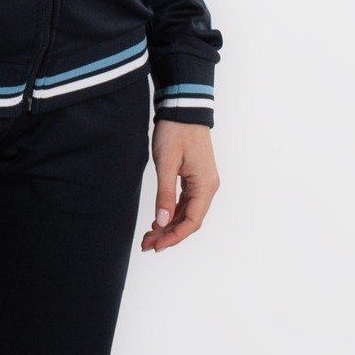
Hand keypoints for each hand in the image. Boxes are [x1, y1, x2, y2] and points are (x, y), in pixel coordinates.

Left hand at [141, 119, 217, 251]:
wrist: (183, 108)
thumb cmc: (176, 132)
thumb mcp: (166, 163)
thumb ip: (164, 194)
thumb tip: (161, 221)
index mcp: (205, 186)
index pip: (192, 222)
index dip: (173, 237)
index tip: (155, 246)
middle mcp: (208, 187)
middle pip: (190, 221)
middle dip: (168, 234)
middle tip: (147, 244)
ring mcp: (203, 183)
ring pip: (187, 213)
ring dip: (169, 225)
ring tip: (149, 236)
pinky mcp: (196, 178)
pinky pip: (186, 202)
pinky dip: (172, 213)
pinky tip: (158, 219)